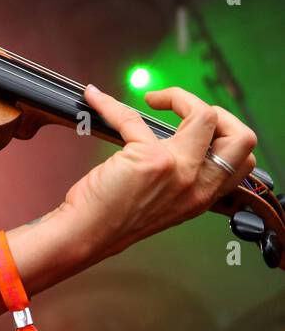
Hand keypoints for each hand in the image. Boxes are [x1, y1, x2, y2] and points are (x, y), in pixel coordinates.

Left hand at [60, 84, 257, 263]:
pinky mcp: (149, 159)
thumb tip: (172, 139)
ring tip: (154, 99)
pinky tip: (96, 100)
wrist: (87, 234)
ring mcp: (178, 170)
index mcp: (203, 194)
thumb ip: (178, 176)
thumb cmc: (112, 218)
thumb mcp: (162, 201)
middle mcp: (198, 184)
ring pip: (206, 116)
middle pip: (242, 137)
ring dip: (179, 97)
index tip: (193, 125)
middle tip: (185, 108)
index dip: (224, 133)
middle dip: (218, 112)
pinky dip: (109, 104)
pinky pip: (131, 116)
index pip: (242, 159)